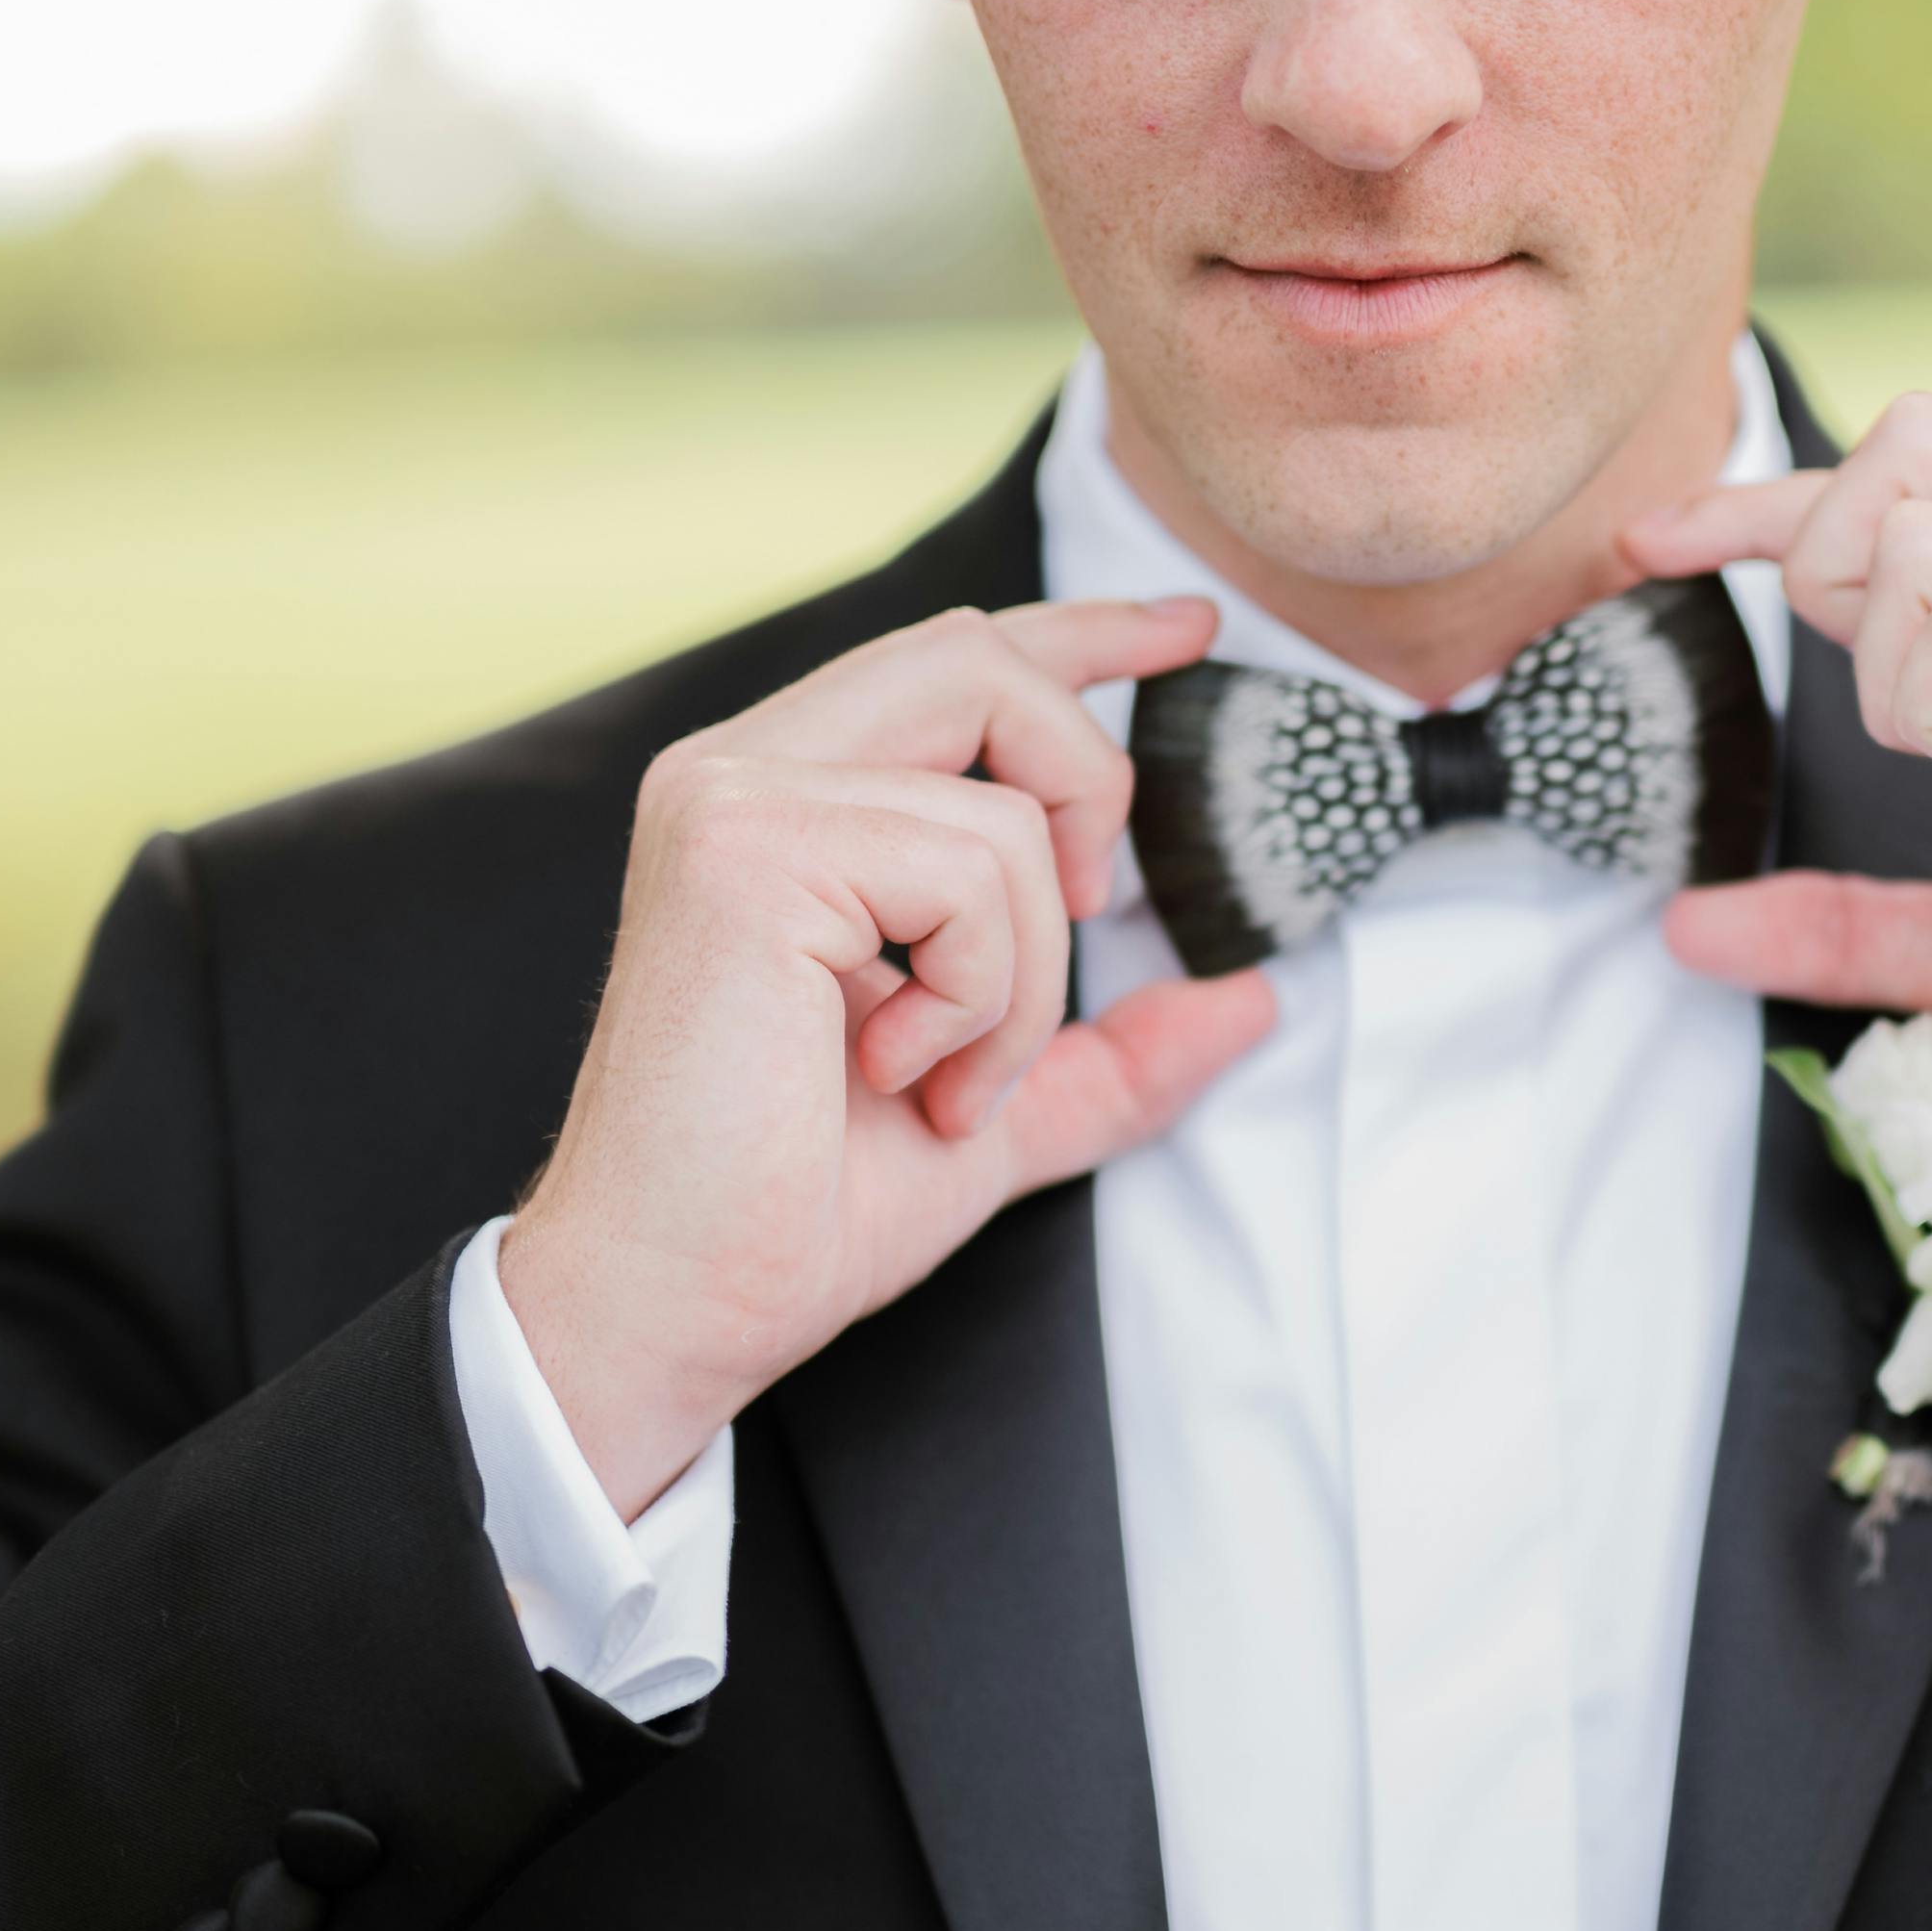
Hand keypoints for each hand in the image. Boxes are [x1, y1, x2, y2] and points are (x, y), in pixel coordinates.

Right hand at [500, 597, 1273, 1514]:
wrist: (679, 1302)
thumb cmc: (798, 1210)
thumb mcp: (997, 1112)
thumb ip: (1108, 1050)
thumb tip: (1252, 1000)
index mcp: (787, 803)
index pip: (950, 663)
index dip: (1082, 633)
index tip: (1189, 629)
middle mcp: (742, 770)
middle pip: (979, 660)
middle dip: (1087, 781)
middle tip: (1093, 911)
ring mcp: (734, 798)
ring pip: (1003, 809)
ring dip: (1025, 976)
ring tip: (947, 1078)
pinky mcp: (745, 849)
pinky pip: (970, 872)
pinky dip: (982, 998)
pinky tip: (897, 1069)